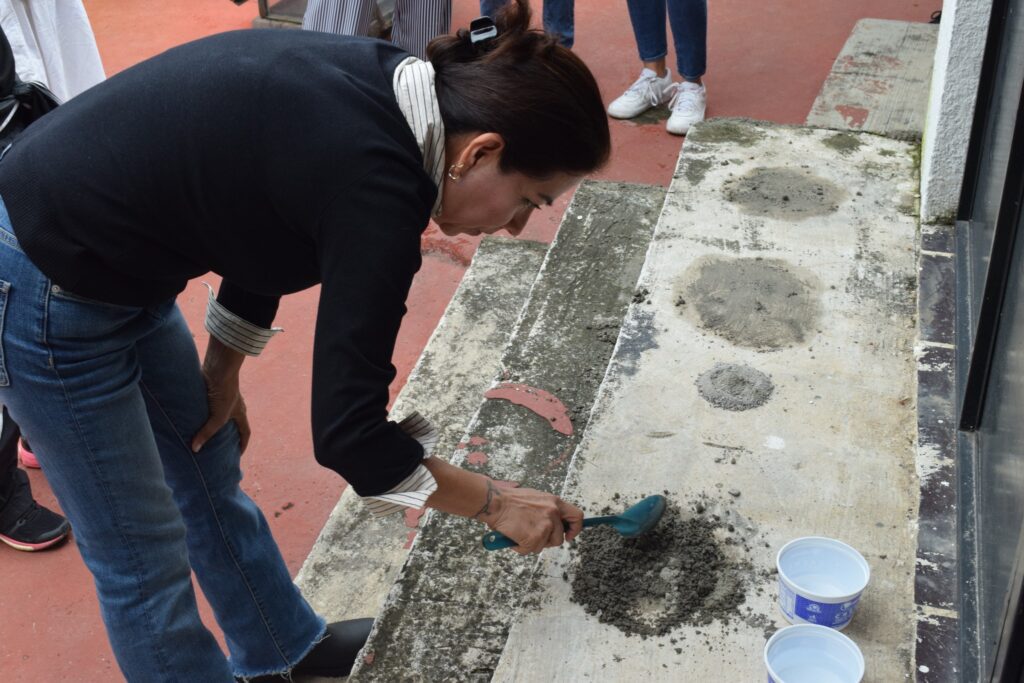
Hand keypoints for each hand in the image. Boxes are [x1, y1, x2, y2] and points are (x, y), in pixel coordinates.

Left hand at [191, 337, 249, 452]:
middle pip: (233, 425)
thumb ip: (207, 433)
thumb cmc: (224, 393)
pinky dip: (202, 415)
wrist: (218, 369)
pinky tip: (192, 420)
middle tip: (219, 449)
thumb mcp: (217, 416)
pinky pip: (208, 408)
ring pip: (219, 416)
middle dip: (227, 437)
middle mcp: (234, 407)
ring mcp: (222, 399)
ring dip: (213, 425)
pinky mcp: (211, 393)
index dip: (243, 445)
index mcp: (240, 413)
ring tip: (203, 435)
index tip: (237, 455)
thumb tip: (195, 449)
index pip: (246, 433)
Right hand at [476, 481, 583, 554]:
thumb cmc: (510, 501)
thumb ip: (547, 510)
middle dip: (547, 540)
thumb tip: (554, 524)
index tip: (569, 536)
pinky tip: (514, 537)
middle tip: (532, 535)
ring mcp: (545, 526)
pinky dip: (520, 547)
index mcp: (555, 502)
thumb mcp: (536, 499)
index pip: (577, 516)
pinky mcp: (534, 538)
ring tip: (520, 532)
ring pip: (544, 545)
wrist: (495, 502)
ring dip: (532, 543)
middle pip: (559, 538)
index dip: (575, 529)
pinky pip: (530, 550)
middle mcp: (553, 513)